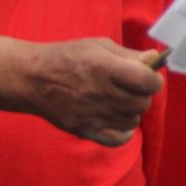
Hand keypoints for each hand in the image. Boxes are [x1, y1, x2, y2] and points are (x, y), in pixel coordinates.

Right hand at [0, 35, 161, 145]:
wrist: (31, 78)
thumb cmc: (65, 58)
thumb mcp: (96, 46)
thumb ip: (128, 54)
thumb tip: (154, 59)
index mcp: (105, 68)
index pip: (149, 81)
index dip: (153, 79)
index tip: (146, 76)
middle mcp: (101, 93)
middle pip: (142, 102)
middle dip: (141, 94)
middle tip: (129, 87)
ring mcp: (93, 114)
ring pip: (133, 120)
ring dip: (130, 110)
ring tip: (117, 101)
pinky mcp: (85, 130)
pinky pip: (119, 139)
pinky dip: (123, 132)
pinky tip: (116, 120)